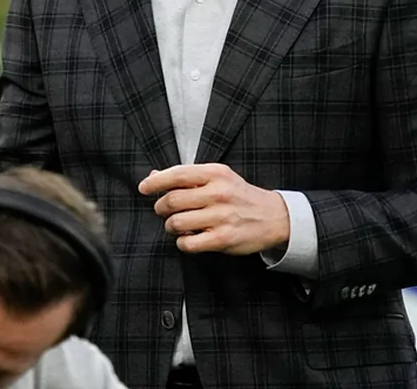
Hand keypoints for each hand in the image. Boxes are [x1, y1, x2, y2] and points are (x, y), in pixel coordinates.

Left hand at [138, 164, 289, 254]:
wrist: (274, 217)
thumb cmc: (238, 195)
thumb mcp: (217, 178)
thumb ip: (186, 177)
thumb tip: (153, 175)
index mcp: (215, 173)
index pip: (176, 174)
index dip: (155, 182)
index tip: (143, 188)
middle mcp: (218, 193)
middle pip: (171, 201)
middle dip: (161, 207)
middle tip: (164, 211)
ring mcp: (221, 217)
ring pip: (176, 223)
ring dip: (170, 226)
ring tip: (177, 225)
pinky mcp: (223, 239)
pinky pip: (188, 243)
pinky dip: (182, 243)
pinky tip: (189, 238)